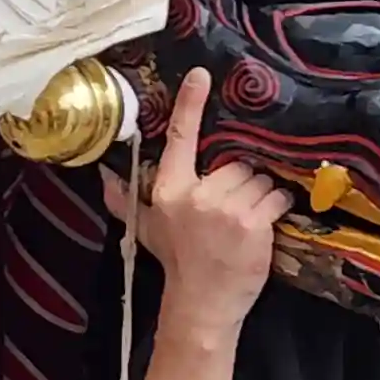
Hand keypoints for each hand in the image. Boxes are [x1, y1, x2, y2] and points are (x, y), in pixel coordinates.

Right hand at [104, 67, 290, 351]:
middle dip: (241, 179)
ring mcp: (225, 208)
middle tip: (234, 204)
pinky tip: (264, 224)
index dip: (190, 104)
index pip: (179, 139)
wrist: (202, 304)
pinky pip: (275, 197)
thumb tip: (103, 177)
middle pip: (234, 163)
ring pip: (257, 178)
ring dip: (260, 193)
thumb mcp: (146, 228)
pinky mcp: (252, 223)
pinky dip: (276, 207)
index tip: (199, 75)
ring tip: (248, 217)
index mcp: (168, 189)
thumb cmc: (177, 262)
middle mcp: (195, 194)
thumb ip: (125, 199)